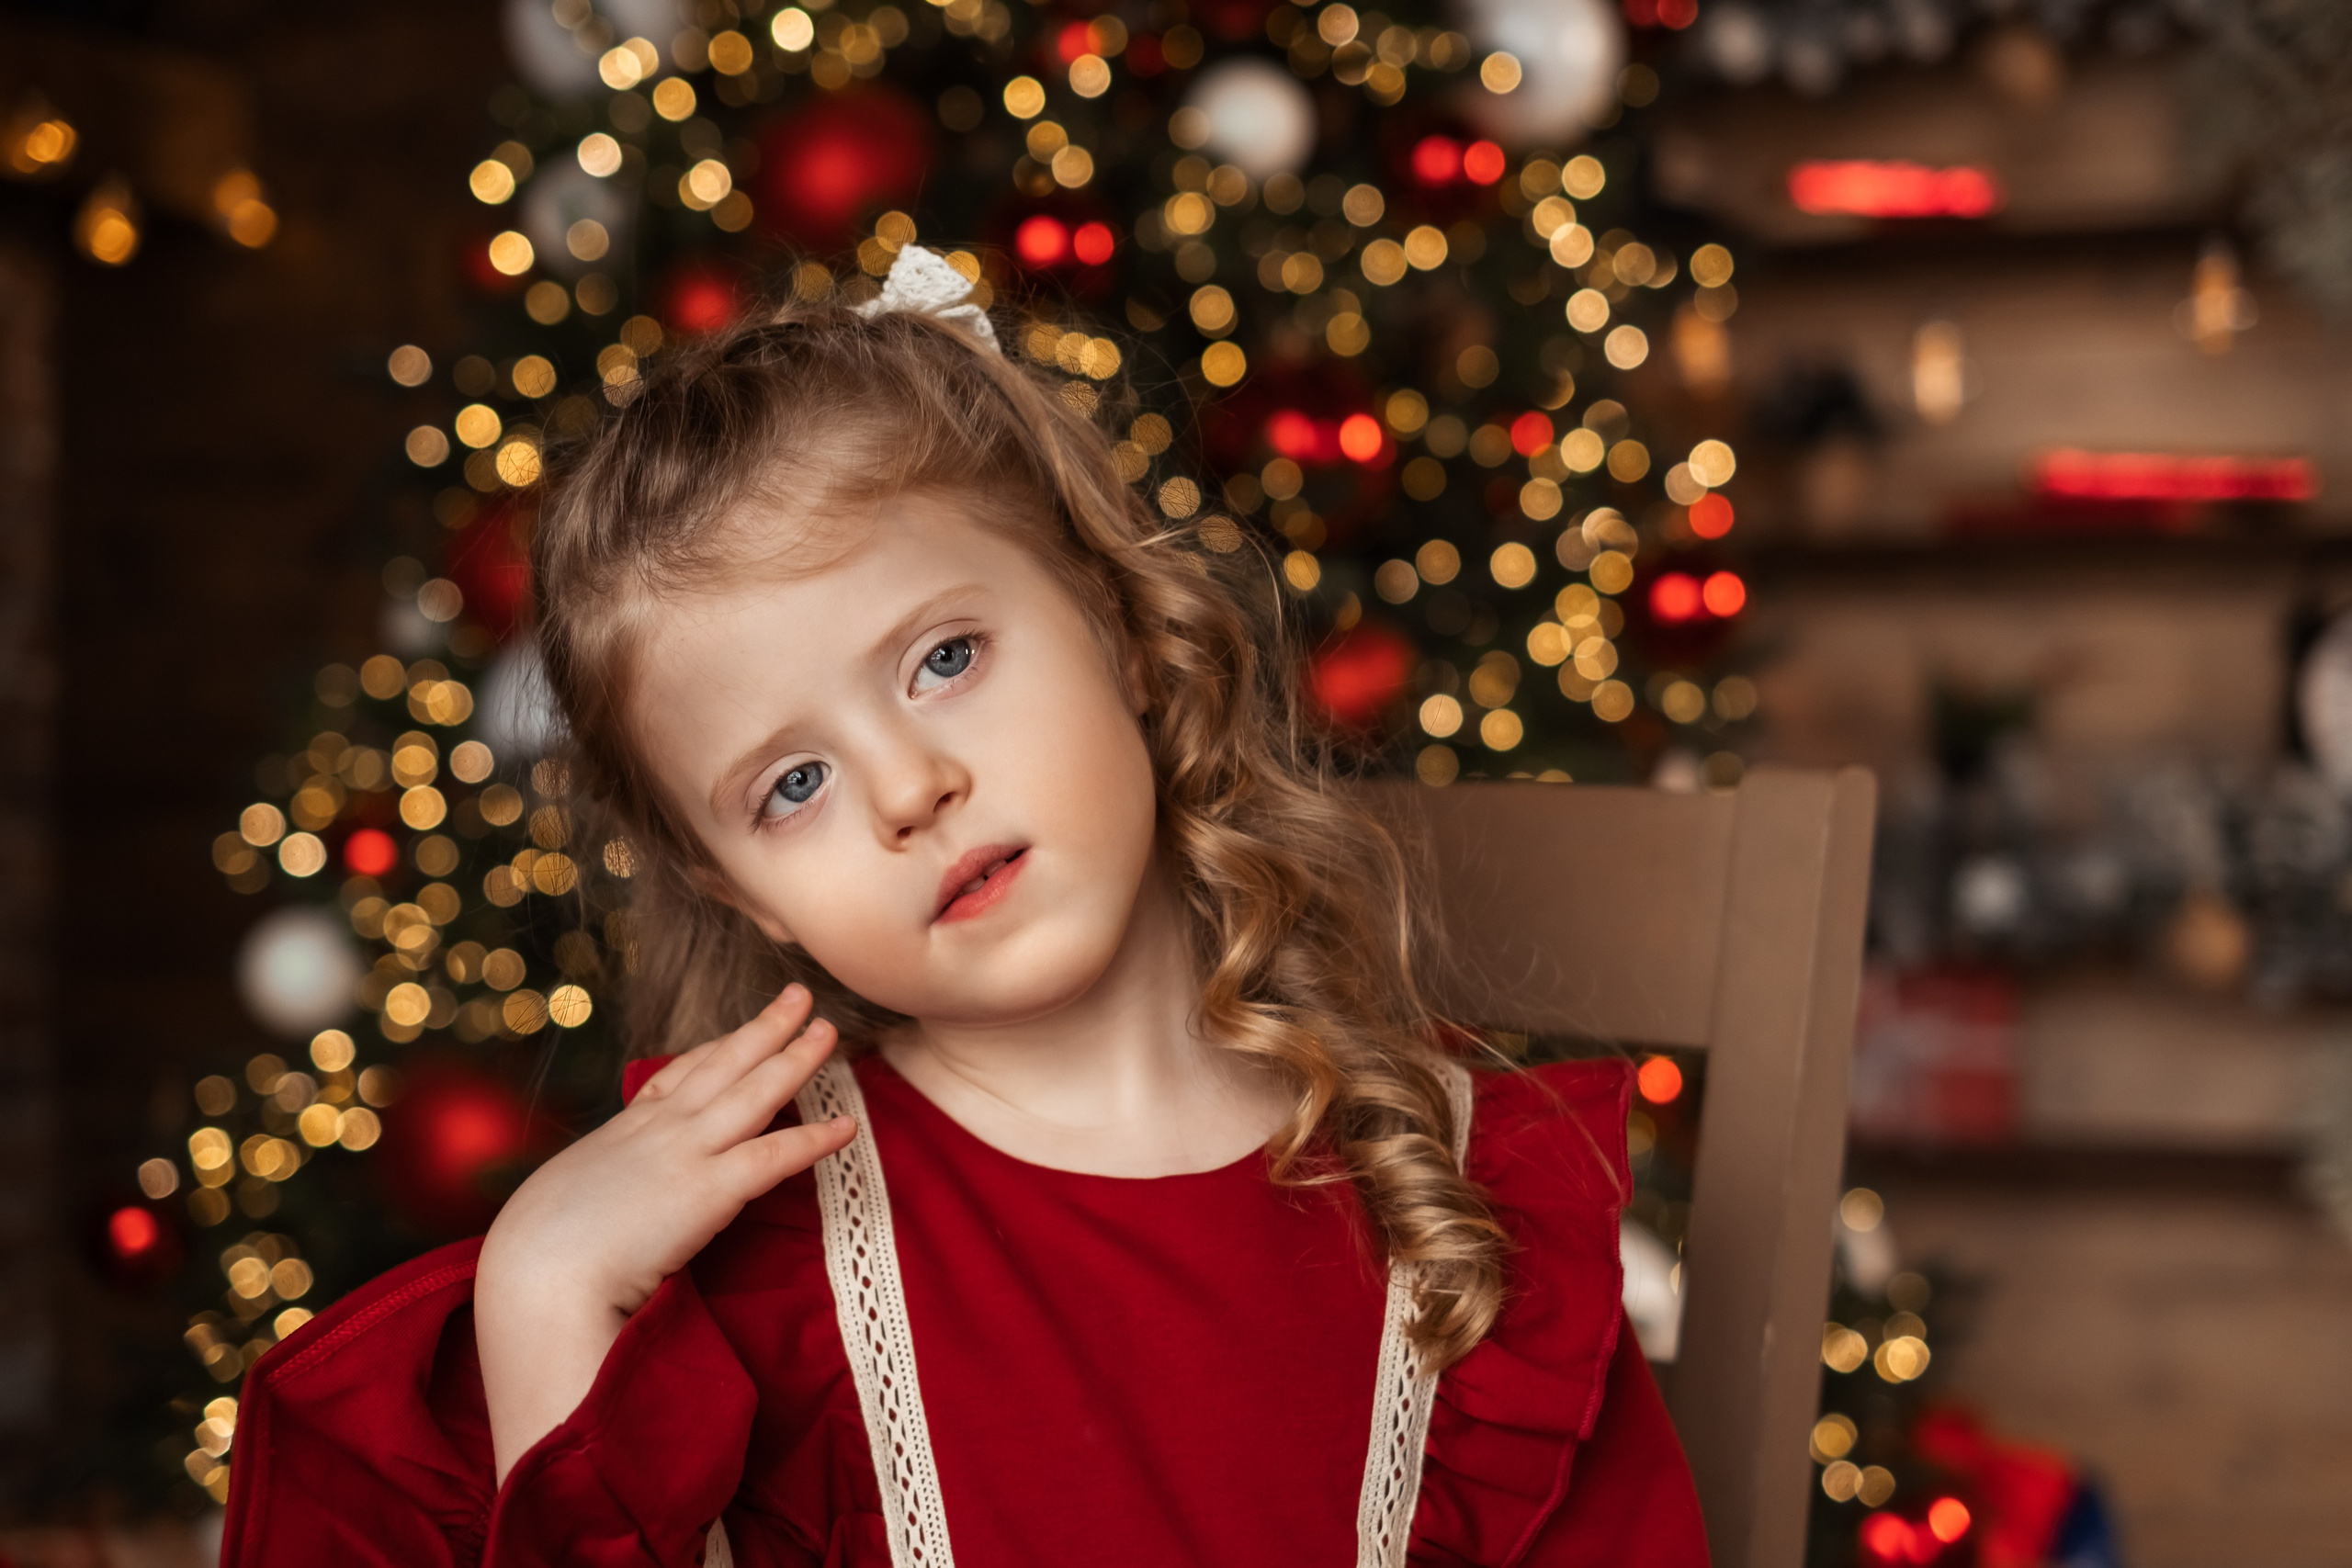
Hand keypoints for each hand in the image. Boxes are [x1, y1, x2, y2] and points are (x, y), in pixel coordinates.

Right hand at [475, 984, 854, 1480]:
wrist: (537, 1272)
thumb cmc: (537, 1251)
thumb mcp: (561, 1198)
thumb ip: (592, 1190)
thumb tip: (594, 1208)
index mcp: (623, 1132)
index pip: (676, 1078)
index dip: (714, 1051)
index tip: (739, 1032)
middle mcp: (659, 1131)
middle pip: (723, 1065)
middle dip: (764, 1028)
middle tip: (800, 997)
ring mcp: (687, 1155)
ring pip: (755, 1094)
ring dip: (796, 1059)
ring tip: (829, 1032)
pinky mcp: (710, 1191)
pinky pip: (775, 1157)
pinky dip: (814, 1139)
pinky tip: (847, 1127)